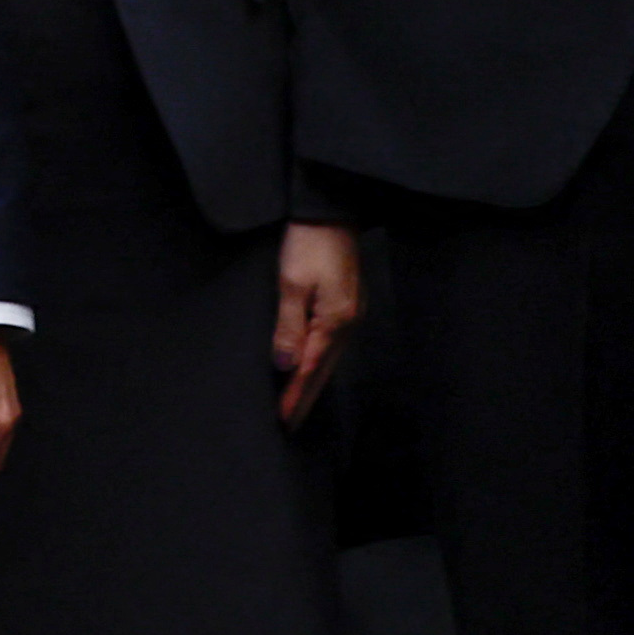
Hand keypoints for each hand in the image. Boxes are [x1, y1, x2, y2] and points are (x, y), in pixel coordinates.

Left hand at [269, 222, 361, 426]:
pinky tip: (308, 368)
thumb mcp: (291, 283)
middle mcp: (348, 323)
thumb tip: (286, 366)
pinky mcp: (346, 305)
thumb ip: (288, 326)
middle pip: (324, 371)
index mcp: (335, 321)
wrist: (329, 211)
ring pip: (329, 360)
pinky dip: (318, 362)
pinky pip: (331, 345)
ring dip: (312, 382)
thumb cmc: (308, 242)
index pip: (311, 370)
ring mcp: (350, 315)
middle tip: (288, 424)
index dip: (295, 397)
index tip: (283, 421)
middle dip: (306, 398)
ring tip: (295, 404)